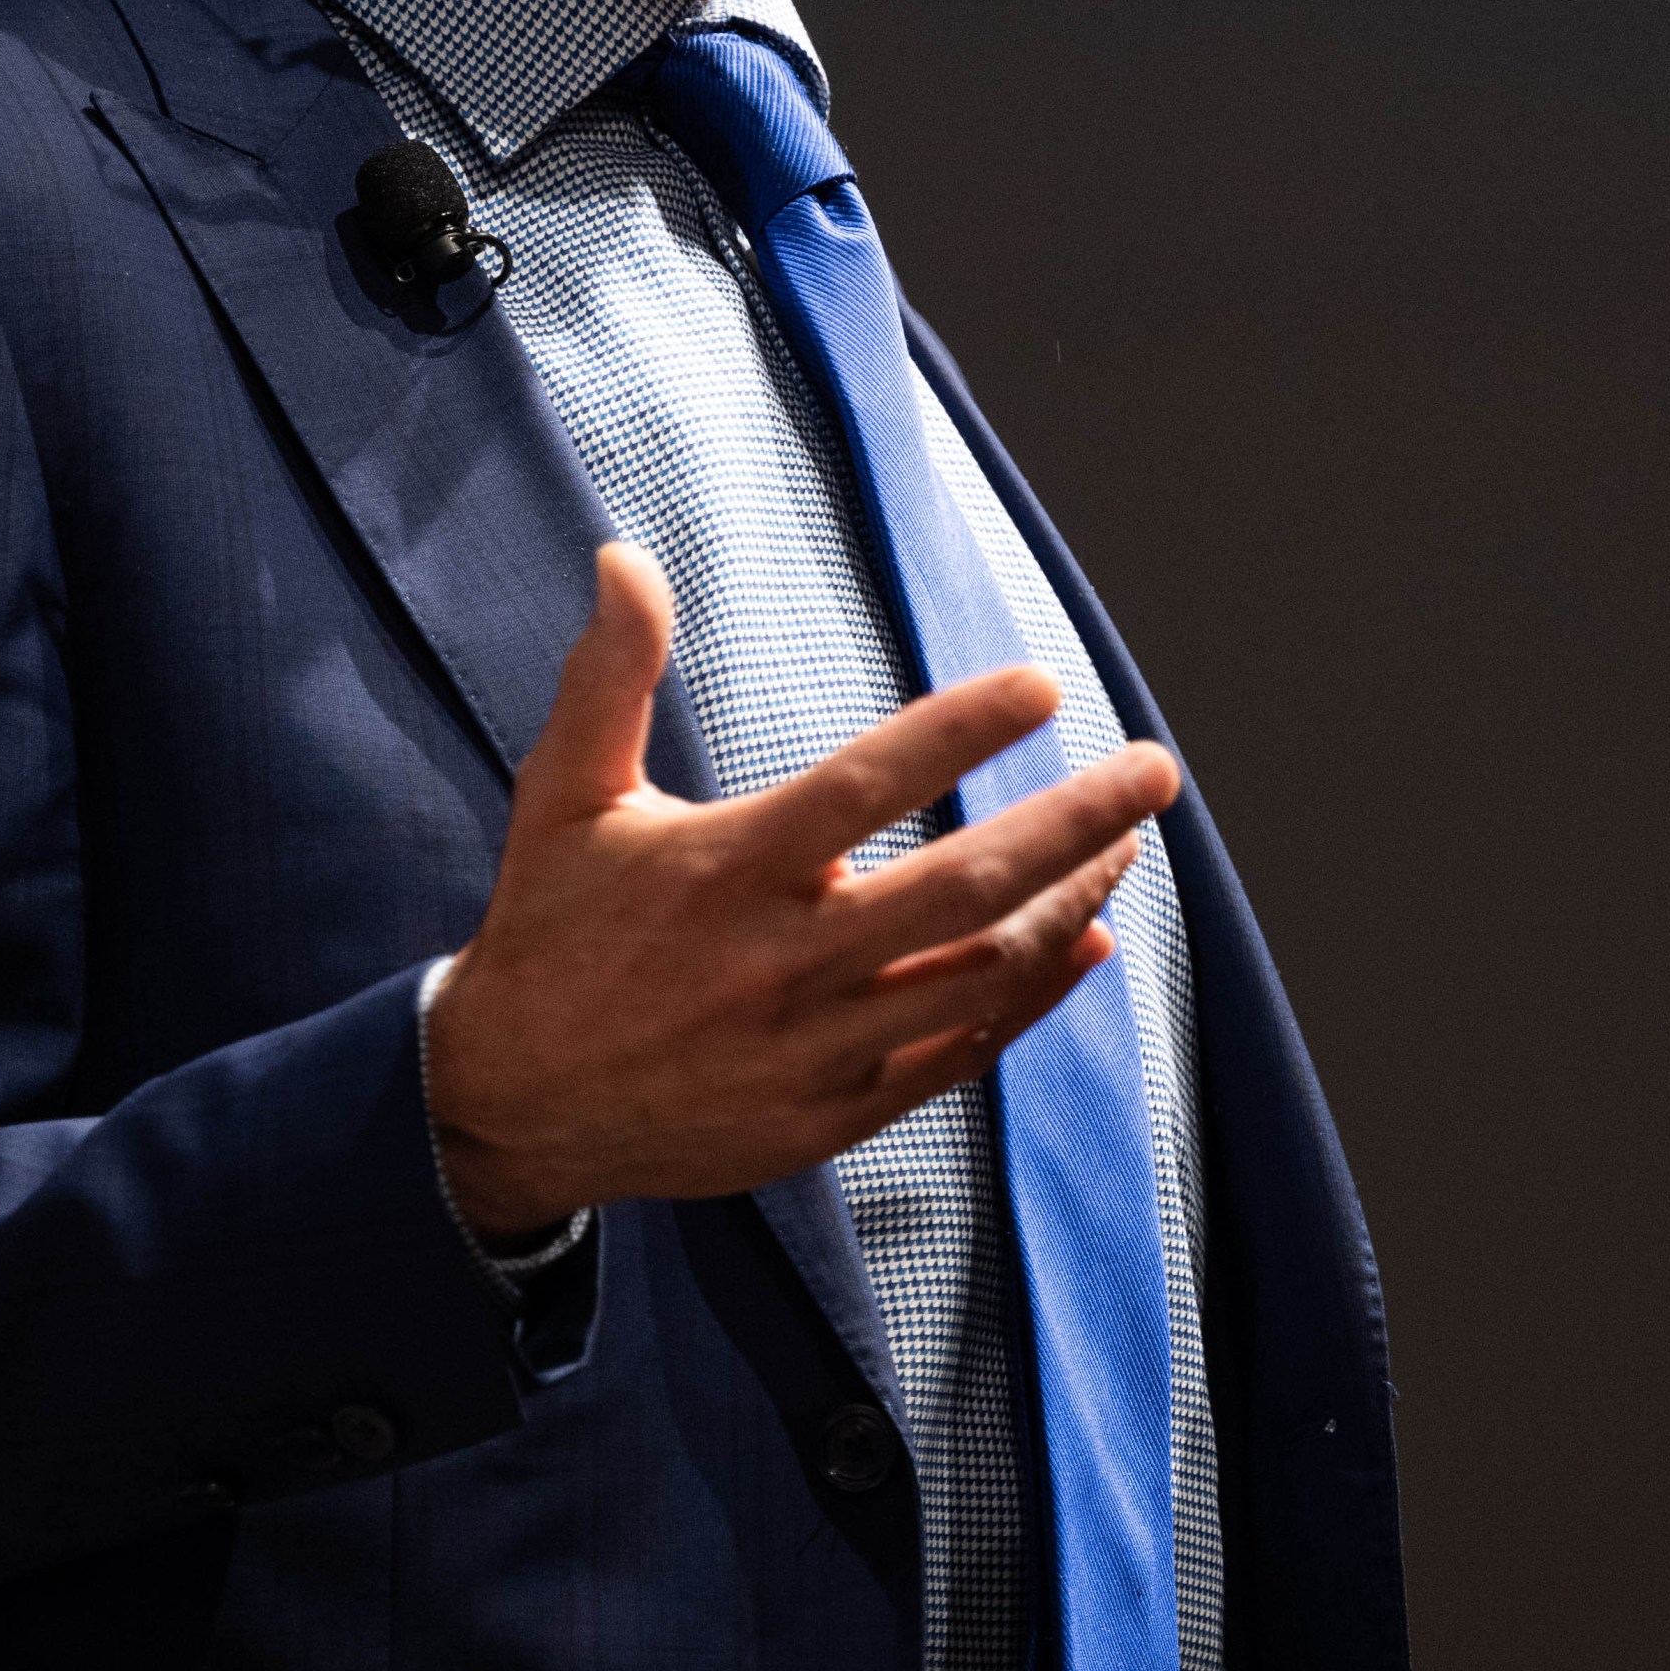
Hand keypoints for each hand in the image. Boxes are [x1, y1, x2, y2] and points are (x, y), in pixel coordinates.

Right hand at [421, 542, 1179, 1235]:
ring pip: (980, 972)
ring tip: (1123, 844)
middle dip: (1077, 823)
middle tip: (1155, 771)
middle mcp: (782, 961)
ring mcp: (815, 1047)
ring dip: (1068, 904)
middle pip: (965, 886)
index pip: (866, 785)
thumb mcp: (562, 795)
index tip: (1041, 684)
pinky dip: (1031, 999)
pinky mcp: (831, 1114)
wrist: (514, 1107)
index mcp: (725, 870)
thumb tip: (623, 556)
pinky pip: (958, 1053)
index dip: (960, 732)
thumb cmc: (551, 928)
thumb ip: (609, 676)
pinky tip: (1081, 943)